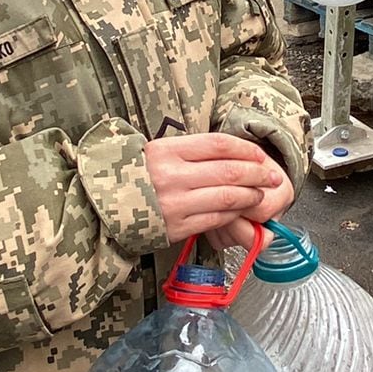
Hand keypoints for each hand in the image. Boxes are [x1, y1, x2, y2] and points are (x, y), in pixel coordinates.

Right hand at [144, 132, 286, 244]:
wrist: (100, 209)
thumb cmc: (131, 177)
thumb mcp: (154, 152)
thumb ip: (188, 151)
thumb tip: (229, 153)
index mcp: (167, 150)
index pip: (219, 144)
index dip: (246, 149)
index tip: (260, 155)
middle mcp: (173, 175)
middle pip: (229, 171)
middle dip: (258, 174)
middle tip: (272, 176)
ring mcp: (176, 203)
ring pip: (227, 197)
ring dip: (251, 196)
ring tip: (260, 196)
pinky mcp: (176, 227)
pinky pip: (215, 219)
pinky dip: (233, 215)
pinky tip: (240, 212)